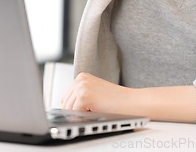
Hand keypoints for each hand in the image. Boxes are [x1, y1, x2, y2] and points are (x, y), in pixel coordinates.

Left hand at [61, 72, 195, 121]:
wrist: (130, 102)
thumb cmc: (115, 101)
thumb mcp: (94, 93)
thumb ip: (80, 95)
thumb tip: (65, 107)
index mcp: (81, 77)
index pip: (66, 98)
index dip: (75, 108)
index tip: (86, 110)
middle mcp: (80, 79)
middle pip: (65, 104)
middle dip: (76, 112)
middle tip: (94, 111)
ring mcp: (81, 86)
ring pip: (68, 110)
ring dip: (80, 115)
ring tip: (95, 110)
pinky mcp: (84, 96)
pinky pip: (74, 114)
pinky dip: (83, 118)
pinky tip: (96, 112)